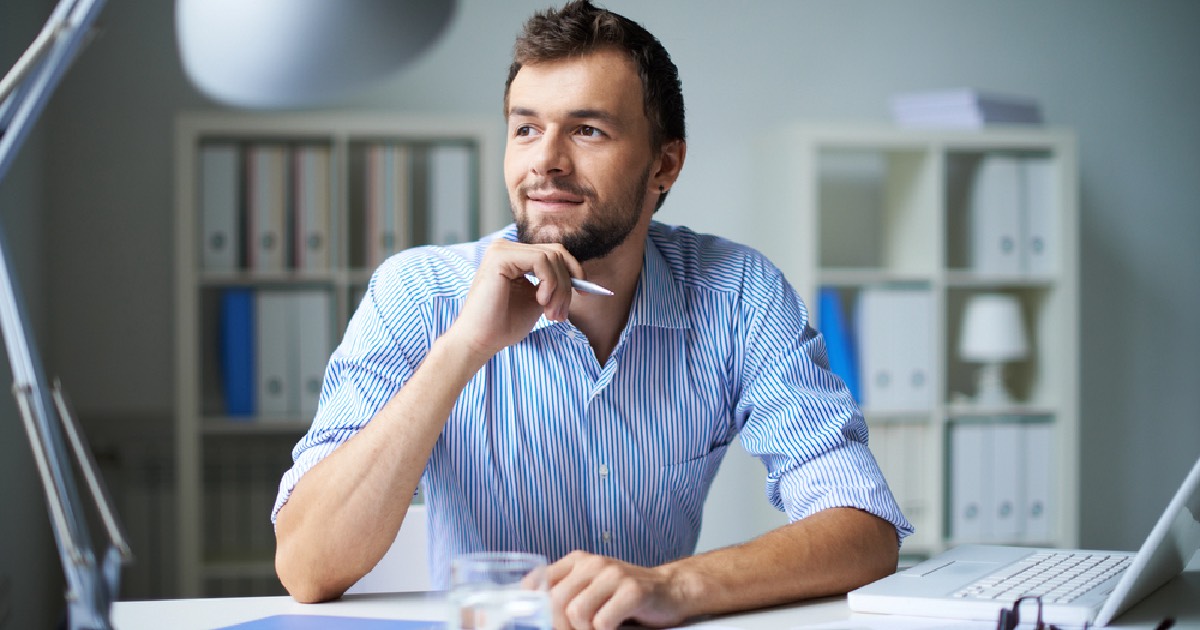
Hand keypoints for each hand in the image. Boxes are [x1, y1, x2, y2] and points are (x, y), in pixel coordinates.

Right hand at [444, 240, 584, 360]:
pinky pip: (541, 260)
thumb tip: (580, 277)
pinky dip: (549, 283)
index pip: (554, 253)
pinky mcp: (500, 257)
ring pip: (551, 257)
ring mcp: (501, 249)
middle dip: (567, 285)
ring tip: (551, 313)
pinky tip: (540, 301)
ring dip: (559, 289)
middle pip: (556, 253)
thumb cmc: (504, 325)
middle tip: (561, 314)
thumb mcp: (538, 300)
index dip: (574, 271)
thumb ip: (553, 285)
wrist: (480, 341)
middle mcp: (506, 247)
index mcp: (514, 256)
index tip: (585, 294)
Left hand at [547, 551, 685, 629]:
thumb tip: (536, 619)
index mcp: (577, 560)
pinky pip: (603, 622)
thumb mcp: (590, 588)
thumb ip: (565, 595)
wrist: (669, 590)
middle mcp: (593, 562)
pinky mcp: (632, 591)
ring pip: (577, 612)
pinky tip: (615, 628)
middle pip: (556, 601)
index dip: (534, 608)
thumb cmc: (624, 596)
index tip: (541, 623)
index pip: (538, 581)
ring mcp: (614, 575)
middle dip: (561, 626)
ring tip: (599, 629)